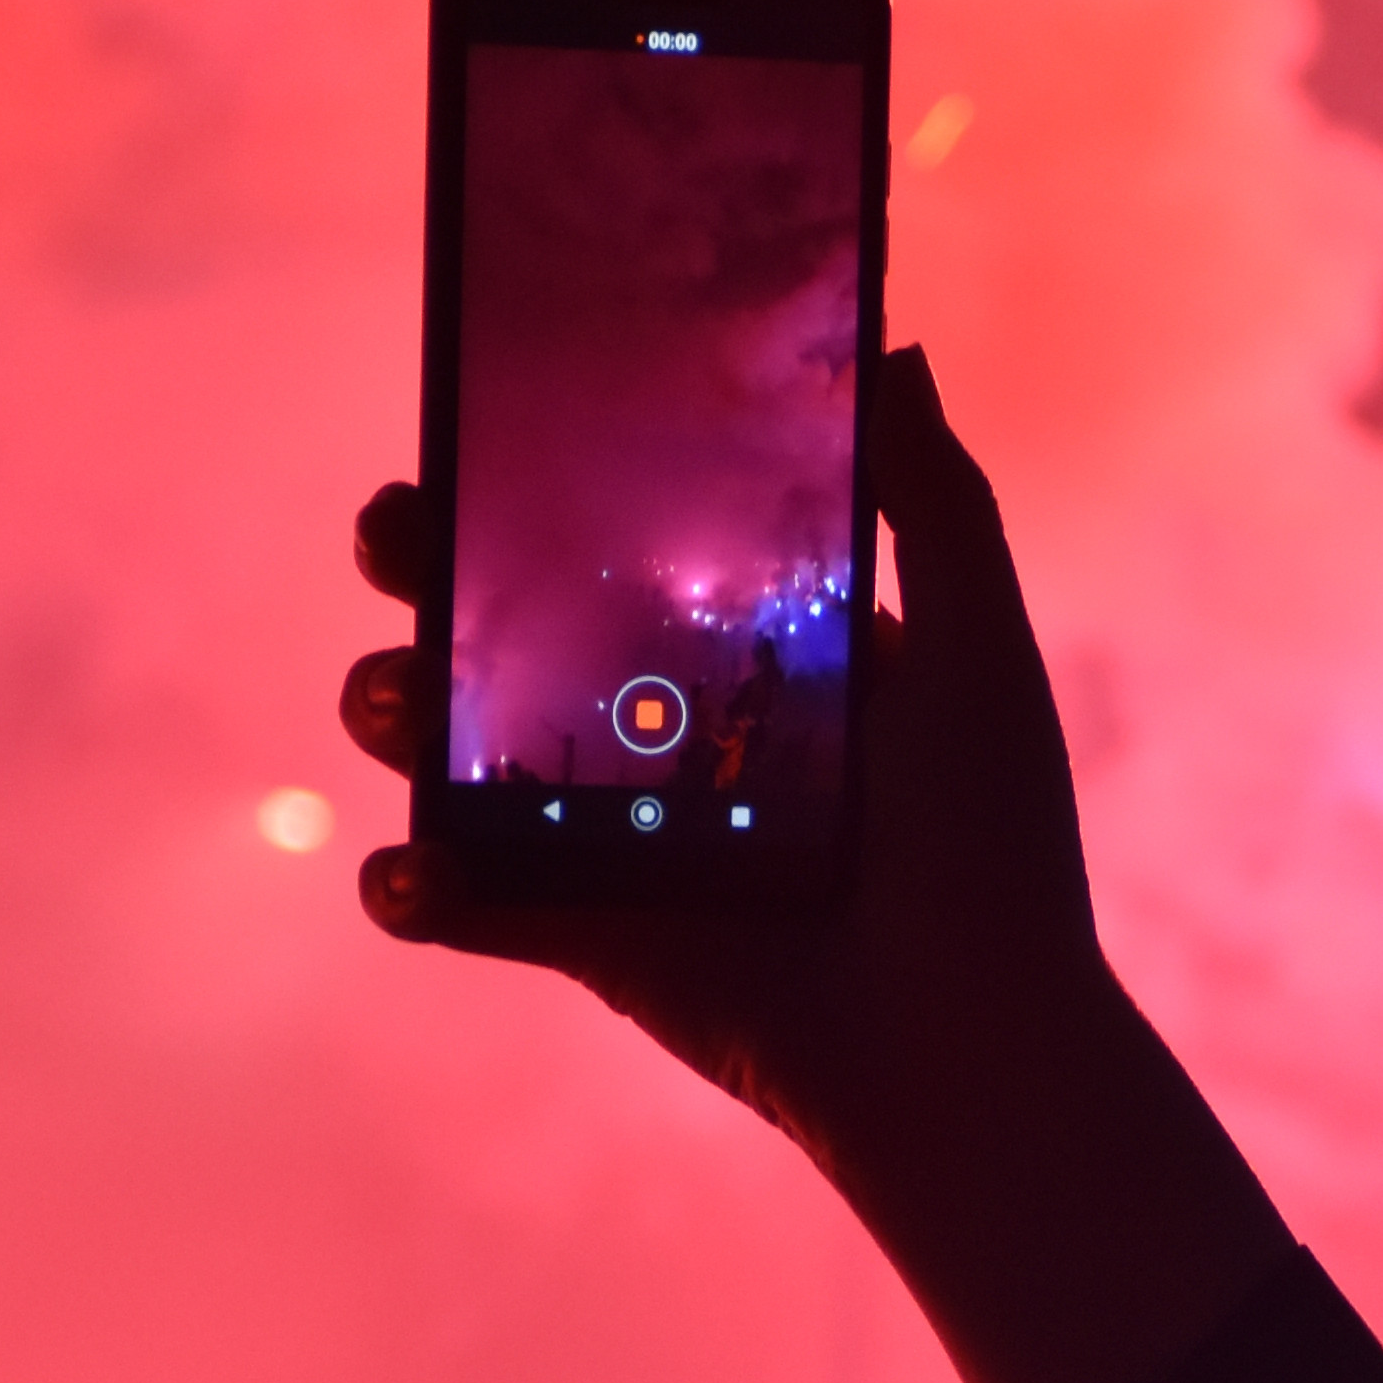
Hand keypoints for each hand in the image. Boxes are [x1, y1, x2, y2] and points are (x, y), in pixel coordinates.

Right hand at [339, 350, 1292, 1382]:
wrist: (973, 1038)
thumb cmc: (991, 845)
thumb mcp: (977, 651)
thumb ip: (936, 501)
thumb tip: (892, 344)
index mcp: (737, 643)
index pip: (608, 533)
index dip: (529, 474)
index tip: (479, 410)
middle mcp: (656, 724)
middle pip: (497, 622)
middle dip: (421, 566)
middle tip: (399, 533)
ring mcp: (607, 831)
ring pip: (449, 751)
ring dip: (391, 707)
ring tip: (400, 700)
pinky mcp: (580, 935)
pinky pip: (456, 903)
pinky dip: (409, 887)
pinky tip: (411, 870)